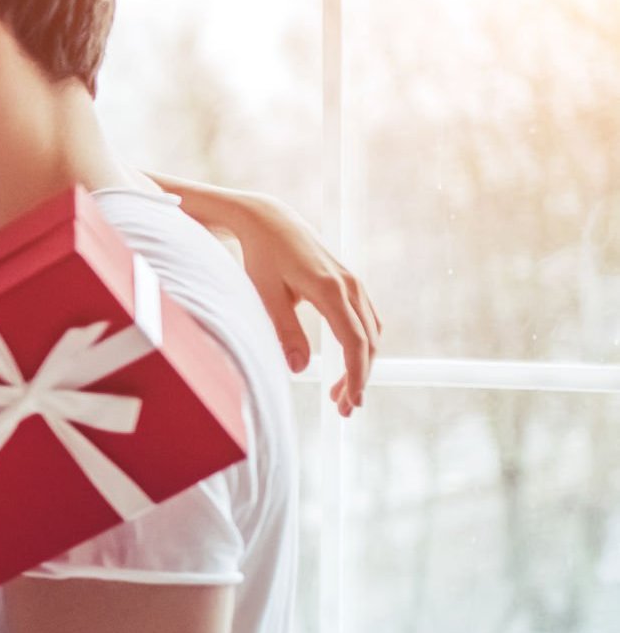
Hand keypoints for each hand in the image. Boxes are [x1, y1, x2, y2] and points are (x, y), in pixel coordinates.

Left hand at [216, 193, 383, 416]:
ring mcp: (354, 284)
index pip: (354, 342)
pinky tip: (348, 366)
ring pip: (370, 333)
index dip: (356, 375)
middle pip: (367, 342)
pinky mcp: (351, 284)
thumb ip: (284, 331)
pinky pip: (366, 321)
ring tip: (341, 395)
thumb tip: (300, 369)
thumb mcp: (265, 296)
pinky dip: (362, 346)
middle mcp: (350, 286)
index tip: (350, 402)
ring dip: (361, 365)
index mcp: (330, 290)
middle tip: (343, 410)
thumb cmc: (262, 259)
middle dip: (359, 378)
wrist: (270, 222)